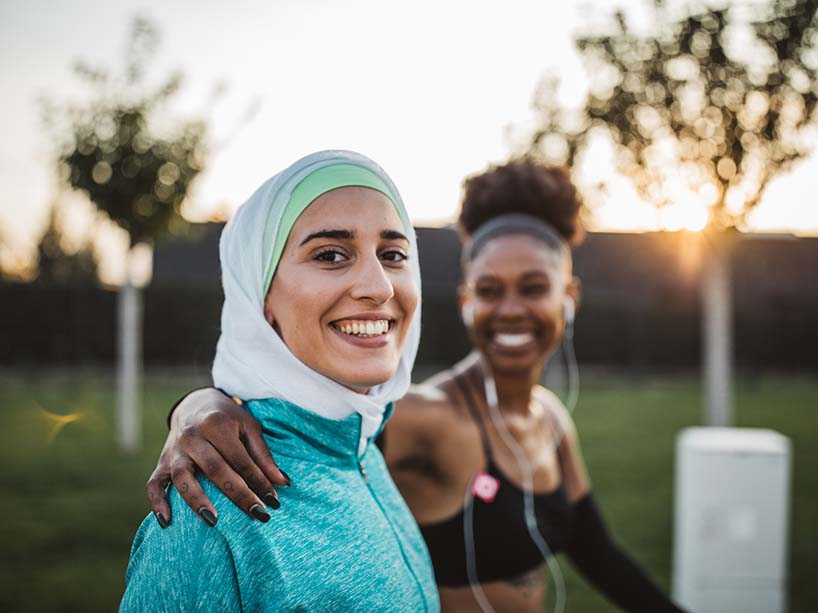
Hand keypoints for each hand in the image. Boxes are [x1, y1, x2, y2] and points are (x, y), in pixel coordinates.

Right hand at [146, 388, 289, 527]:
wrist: (194, 404)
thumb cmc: (228, 419)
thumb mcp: (249, 427)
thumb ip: (264, 455)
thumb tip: (283, 483)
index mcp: (216, 424)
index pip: (240, 459)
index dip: (258, 481)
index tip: (273, 502)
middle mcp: (192, 436)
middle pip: (214, 469)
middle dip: (237, 494)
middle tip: (257, 514)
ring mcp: (175, 451)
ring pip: (182, 477)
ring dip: (197, 500)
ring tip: (214, 521)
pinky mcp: (161, 462)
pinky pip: (154, 484)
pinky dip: (157, 503)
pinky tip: (168, 522)